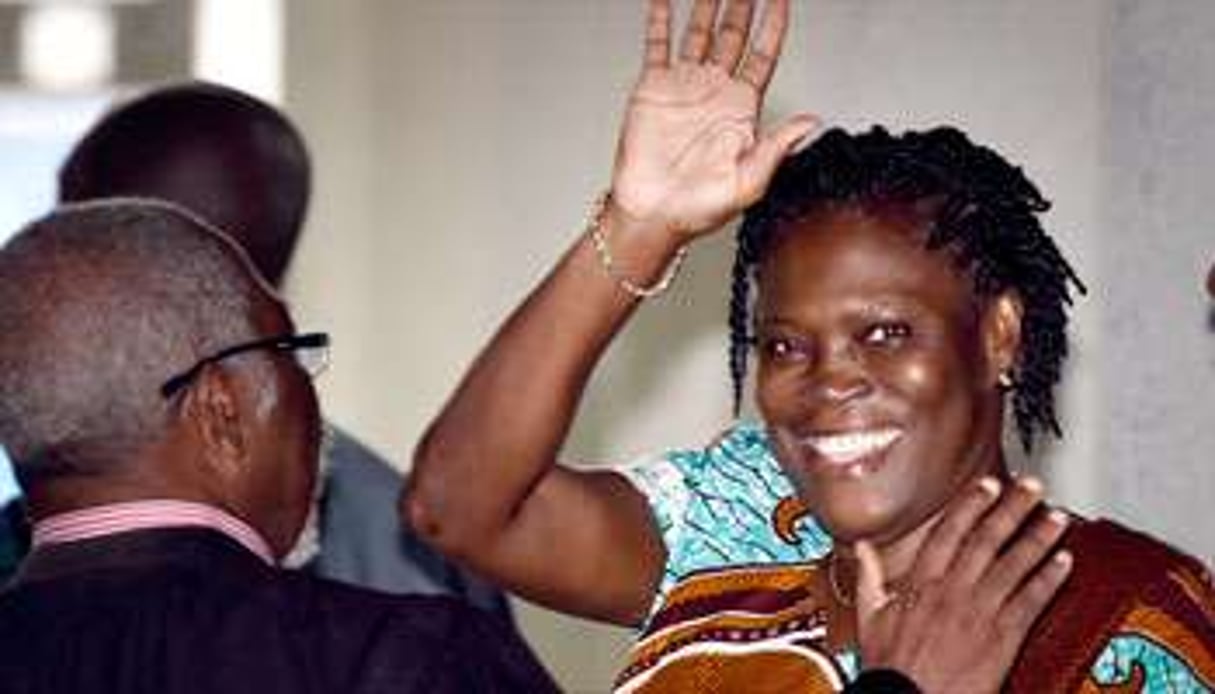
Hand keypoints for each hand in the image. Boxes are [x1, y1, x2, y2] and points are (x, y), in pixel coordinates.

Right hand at [611, 0, 816, 239]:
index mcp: (741, 109)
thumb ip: (777, 148)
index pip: (763, 54)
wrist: (652, 215)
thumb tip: (810, 123)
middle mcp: (715, 92)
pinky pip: (658, 43)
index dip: (773, 24)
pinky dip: (660, 17)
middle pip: (734, 34)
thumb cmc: (698, 208)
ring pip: (700, 31)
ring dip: (708, 2)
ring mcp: (684, 86)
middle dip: (743, 3)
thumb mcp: (748, 182)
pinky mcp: (653, 88)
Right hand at [854, 477, 1073, 693]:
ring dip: (1038, 537)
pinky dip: (1049, 580)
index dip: (971, 505)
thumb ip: (869, 575)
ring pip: (1013, 564)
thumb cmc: (891, 668)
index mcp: (920, 583)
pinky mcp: (1002, 636)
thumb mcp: (869, 616)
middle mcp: (953, 590)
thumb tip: (861, 546)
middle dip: (1012, 508)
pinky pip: (1030, 601)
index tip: (988, 485)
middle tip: (1032, 486)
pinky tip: (1064, 563)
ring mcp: (980, 611)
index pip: (949, 532)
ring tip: (1057, 516)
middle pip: (986, 539)